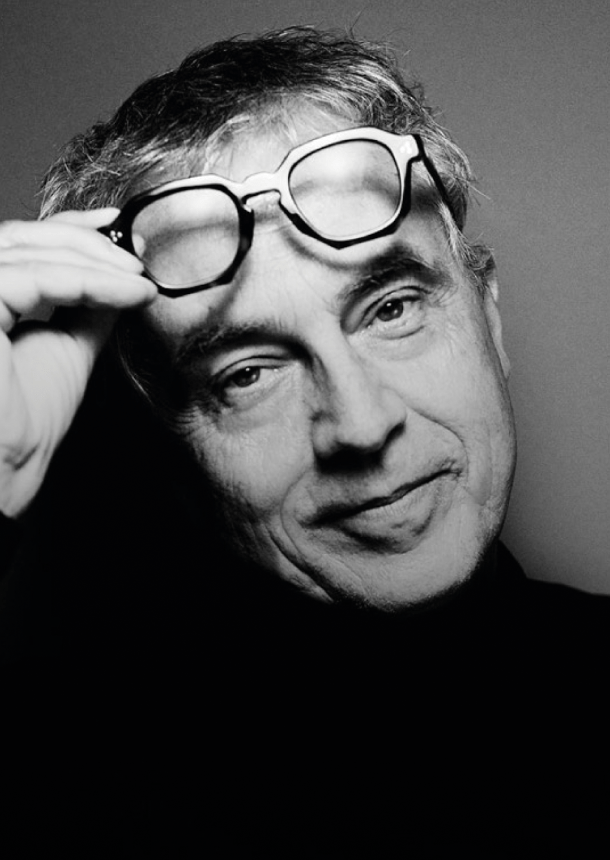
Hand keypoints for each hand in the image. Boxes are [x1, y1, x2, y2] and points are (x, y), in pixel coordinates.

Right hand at [0, 208, 155, 516]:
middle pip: (23, 239)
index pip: (22, 243)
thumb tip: (120, 276)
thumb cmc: (23, 424)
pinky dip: (90, 282)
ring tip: (140, 282)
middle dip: (89, 245)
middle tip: (137, 261)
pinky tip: (129, 293)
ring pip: (30, 252)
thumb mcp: (66, 346)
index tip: (118, 227)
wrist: (8, 471)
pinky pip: (37, 278)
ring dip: (97, 263)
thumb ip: (85, 306)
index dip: (69, 228)